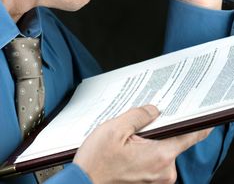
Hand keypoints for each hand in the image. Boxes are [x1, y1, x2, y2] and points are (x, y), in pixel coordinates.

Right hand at [74, 105, 210, 183]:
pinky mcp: (151, 180)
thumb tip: (154, 109)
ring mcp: (158, 178)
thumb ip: (139, 115)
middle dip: (161, 125)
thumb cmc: (97, 161)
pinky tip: (131, 143)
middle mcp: (164, 171)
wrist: (84, 183)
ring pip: (163, 147)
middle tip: (146, 116)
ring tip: (132, 132)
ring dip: (152, 137)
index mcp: (159, 156)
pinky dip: (148, 147)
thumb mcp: (116, 129)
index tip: (197, 110)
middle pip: (174, 138)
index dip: (195, 120)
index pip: (190, 135)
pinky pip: (156, 157)